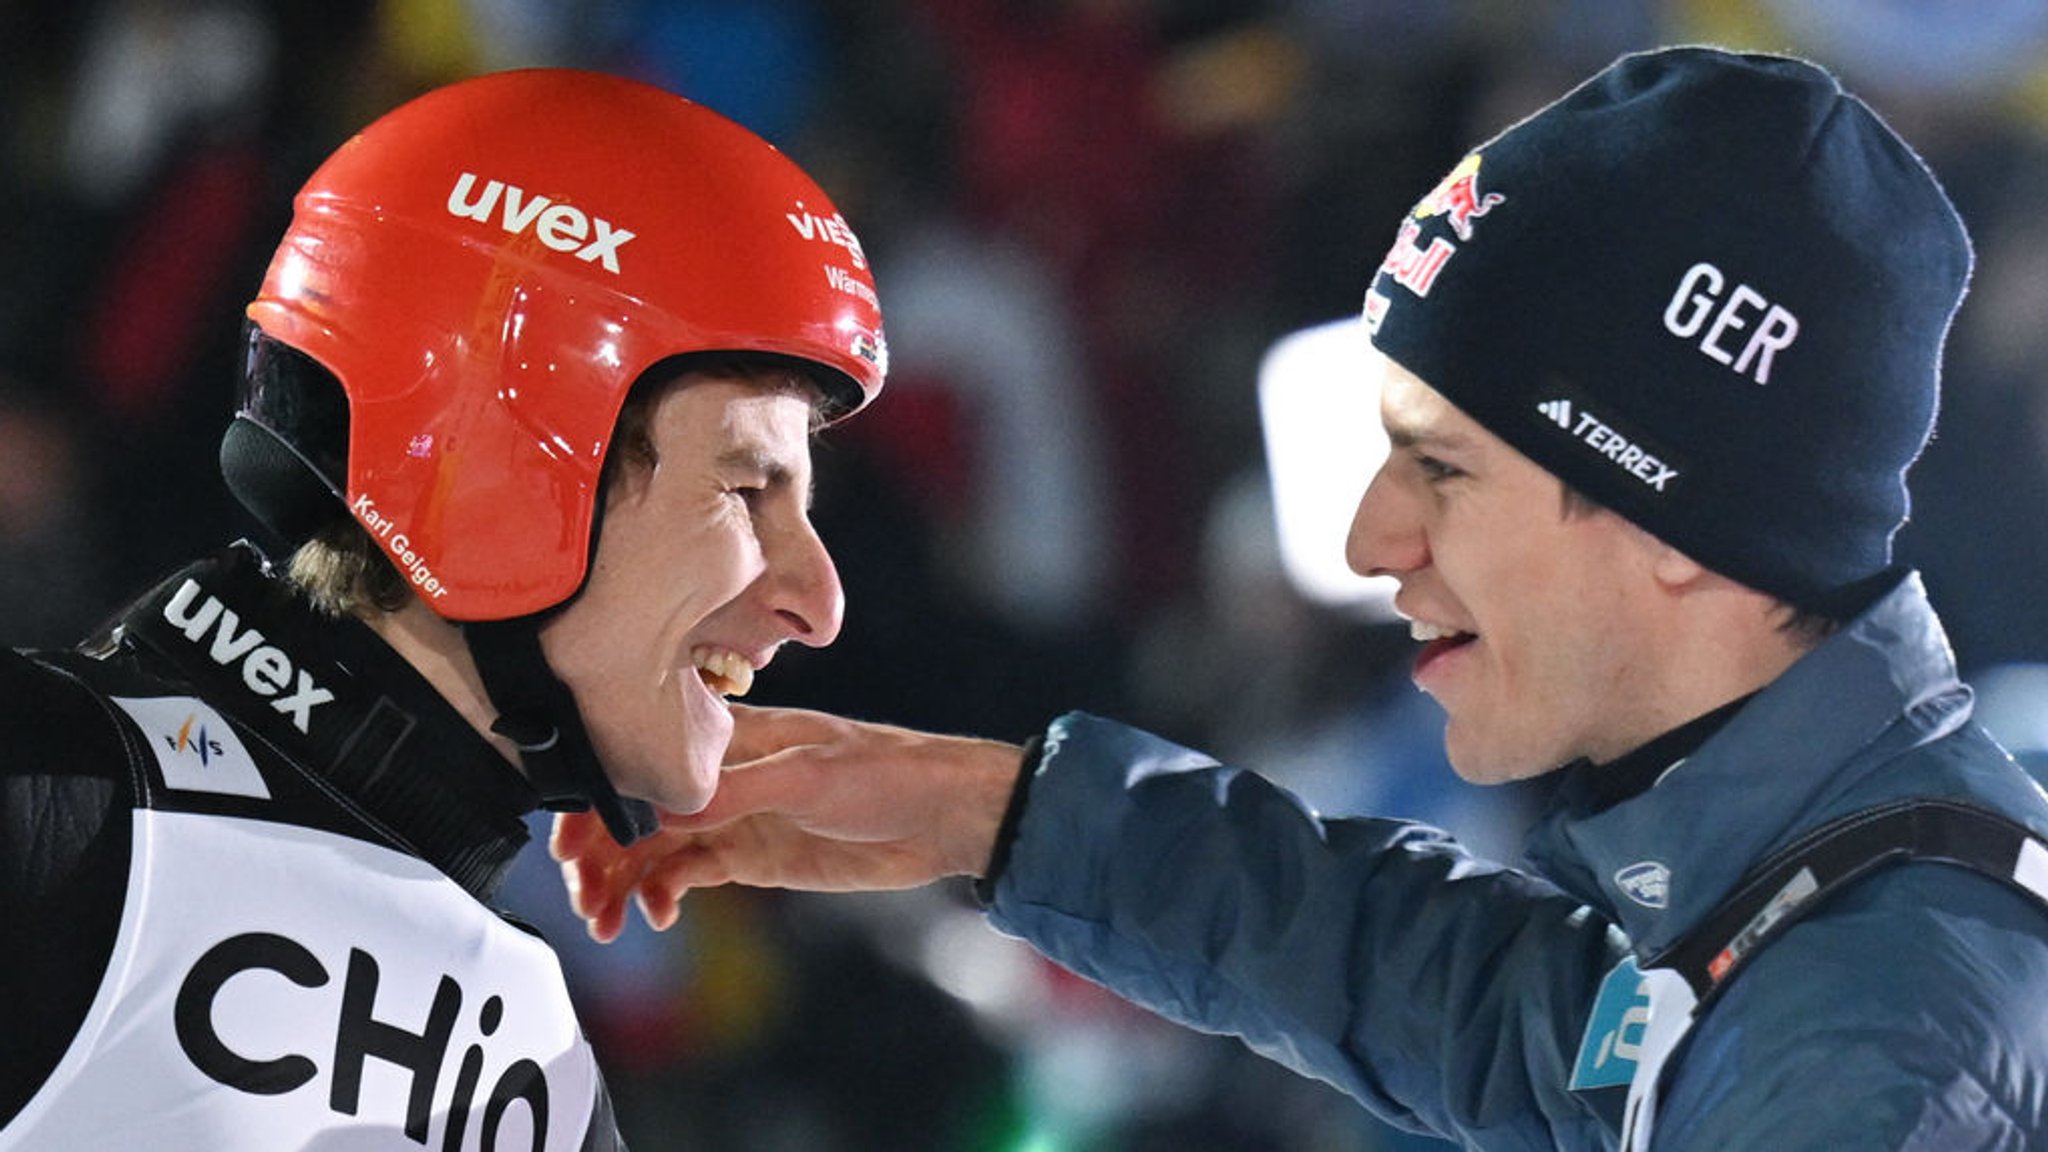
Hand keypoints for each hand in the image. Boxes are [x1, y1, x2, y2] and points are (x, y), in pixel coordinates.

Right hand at [550, 704, 1023, 941]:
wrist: (944, 817)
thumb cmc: (889, 773)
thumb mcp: (814, 777)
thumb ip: (740, 790)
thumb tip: (666, 804)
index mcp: (733, 738)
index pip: (644, 761)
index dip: (599, 800)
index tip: (570, 844)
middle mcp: (724, 775)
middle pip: (638, 810)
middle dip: (601, 852)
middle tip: (585, 898)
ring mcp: (736, 816)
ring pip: (656, 848)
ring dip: (624, 882)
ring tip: (608, 922)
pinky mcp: (753, 855)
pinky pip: (689, 874)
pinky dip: (663, 895)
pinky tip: (658, 917)